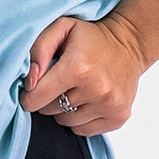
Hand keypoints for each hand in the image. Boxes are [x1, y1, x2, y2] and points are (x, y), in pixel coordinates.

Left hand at [19, 15, 146, 135]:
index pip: (36, 98)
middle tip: (59, 82)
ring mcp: (110, 105)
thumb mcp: (61, 28)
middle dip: (47, 98)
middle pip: (49, 110)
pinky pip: (83, 130)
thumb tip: (29, 82)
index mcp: (78, 67)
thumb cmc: (91, 37)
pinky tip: (87, 100)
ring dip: (64, 109)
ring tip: (75, 89)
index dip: (29, 94)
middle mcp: (96, 89)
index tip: (34, 86)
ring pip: (65, 122)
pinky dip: (79, 119)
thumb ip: (38, 50)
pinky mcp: (118, 117)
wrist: (129, 44)